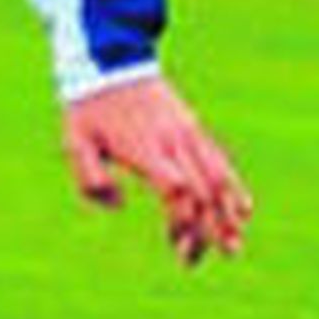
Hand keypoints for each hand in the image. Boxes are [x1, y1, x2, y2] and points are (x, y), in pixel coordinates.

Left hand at [62, 74, 252, 265]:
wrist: (110, 58)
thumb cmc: (89, 107)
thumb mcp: (76, 143)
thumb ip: (90, 180)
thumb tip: (117, 204)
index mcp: (144, 148)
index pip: (177, 189)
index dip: (183, 221)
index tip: (176, 244)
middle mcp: (173, 141)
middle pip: (202, 191)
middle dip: (208, 229)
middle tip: (199, 260)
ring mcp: (187, 132)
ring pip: (218, 176)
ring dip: (228, 213)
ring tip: (235, 244)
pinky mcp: (192, 127)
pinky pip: (219, 159)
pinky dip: (233, 186)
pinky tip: (243, 209)